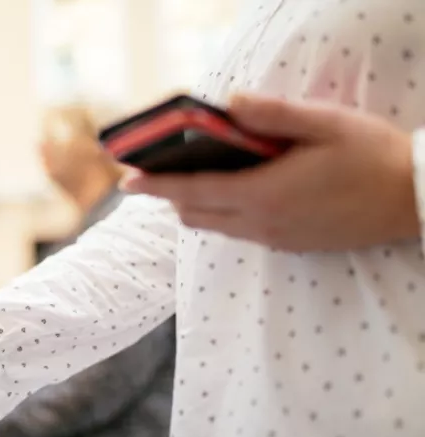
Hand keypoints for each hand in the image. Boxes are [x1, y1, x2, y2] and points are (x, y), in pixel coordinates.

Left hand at [121, 94, 418, 251]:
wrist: (416, 201)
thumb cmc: (373, 157)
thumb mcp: (325, 124)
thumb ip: (273, 114)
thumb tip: (230, 103)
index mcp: (264, 194)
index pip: (192, 192)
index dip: (155, 186)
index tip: (126, 180)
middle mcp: (262, 223)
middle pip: (195, 214)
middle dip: (171, 195)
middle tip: (160, 172)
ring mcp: (275, 239)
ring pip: (215, 226)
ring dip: (197, 204)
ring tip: (197, 176)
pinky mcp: (288, 245)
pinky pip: (240, 232)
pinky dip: (224, 213)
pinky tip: (238, 189)